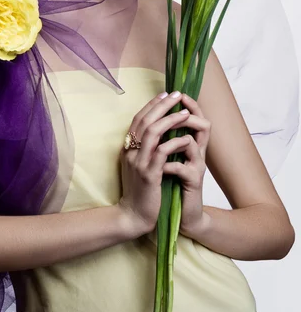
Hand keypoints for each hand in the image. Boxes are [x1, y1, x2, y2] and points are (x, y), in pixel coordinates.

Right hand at [117, 90, 192, 237]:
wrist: (133, 217)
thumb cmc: (139, 191)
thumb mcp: (138, 166)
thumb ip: (143, 150)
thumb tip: (156, 132)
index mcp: (127, 148)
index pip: (138, 119)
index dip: (151, 105)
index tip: (165, 94)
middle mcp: (130, 152)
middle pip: (145, 121)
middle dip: (161, 105)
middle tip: (175, 94)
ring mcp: (138, 163)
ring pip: (152, 133)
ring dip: (169, 120)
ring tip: (184, 112)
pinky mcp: (148, 175)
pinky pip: (161, 153)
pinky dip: (172, 142)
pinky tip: (184, 138)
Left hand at [163, 94, 211, 237]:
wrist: (182, 215)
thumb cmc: (171, 184)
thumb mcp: (167, 158)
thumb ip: (165, 141)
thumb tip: (152, 119)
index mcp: (189, 146)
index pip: (195, 119)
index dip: (189, 105)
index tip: (176, 93)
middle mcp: (196, 154)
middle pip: (202, 126)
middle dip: (188, 115)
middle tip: (177, 107)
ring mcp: (196, 167)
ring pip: (193, 144)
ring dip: (177, 138)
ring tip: (163, 136)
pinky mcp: (193, 183)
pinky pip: (182, 168)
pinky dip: (169, 165)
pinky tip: (160, 167)